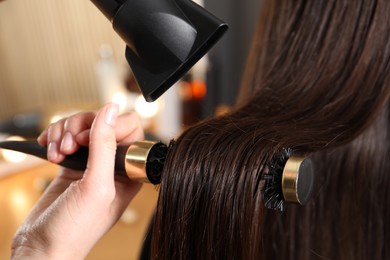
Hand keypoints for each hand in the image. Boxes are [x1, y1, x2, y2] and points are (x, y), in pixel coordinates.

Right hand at [11, 104, 143, 258]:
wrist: (42, 248)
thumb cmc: (75, 229)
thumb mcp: (96, 185)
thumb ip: (105, 145)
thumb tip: (111, 109)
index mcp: (129, 171)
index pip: (130, 128)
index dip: (109, 126)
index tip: (88, 139)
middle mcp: (112, 166)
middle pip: (104, 123)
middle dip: (81, 128)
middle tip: (70, 145)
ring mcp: (91, 164)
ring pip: (83, 127)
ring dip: (65, 133)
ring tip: (58, 152)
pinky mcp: (72, 165)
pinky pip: (67, 138)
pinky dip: (55, 138)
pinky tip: (49, 150)